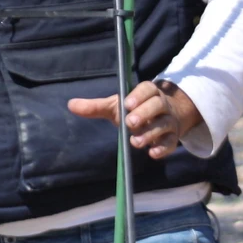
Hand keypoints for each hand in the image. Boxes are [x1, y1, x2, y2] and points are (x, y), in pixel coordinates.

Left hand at [68, 78, 202, 159]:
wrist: (165, 116)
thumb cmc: (135, 109)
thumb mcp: (115, 106)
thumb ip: (95, 106)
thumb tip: (70, 104)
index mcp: (148, 92)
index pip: (147, 89)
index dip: (138, 95)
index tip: (127, 103)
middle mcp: (162, 105)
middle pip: (157, 105)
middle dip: (144, 114)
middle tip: (130, 122)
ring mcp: (168, 121)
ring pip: (164, 125)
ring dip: (150, 133)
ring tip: (135, 141)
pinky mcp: (172, 137)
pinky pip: (171, 142)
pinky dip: (162, 148)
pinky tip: (152, 154)